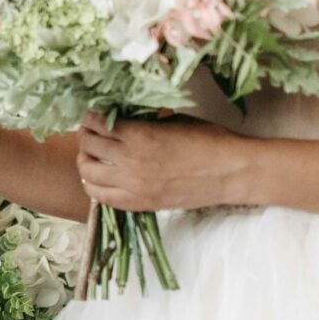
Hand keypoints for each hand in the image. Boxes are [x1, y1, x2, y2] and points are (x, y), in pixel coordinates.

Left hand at [75, 114, 246, 212]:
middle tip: (91, 132)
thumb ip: (145, 120)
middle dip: (86, 136)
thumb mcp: (174, 120)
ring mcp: (134, 186)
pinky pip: (102, 197)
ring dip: (86, 160)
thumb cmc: (209, 140)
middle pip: (89, 146)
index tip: (92, 115)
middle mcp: (131, 160)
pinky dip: (94, 186)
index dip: (90, 117)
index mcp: (140, 135)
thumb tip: (125, 116)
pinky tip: (99, 177)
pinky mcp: (141, 204)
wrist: (232, 172)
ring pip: (89, 173)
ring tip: (92, 155)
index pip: (96, 123)